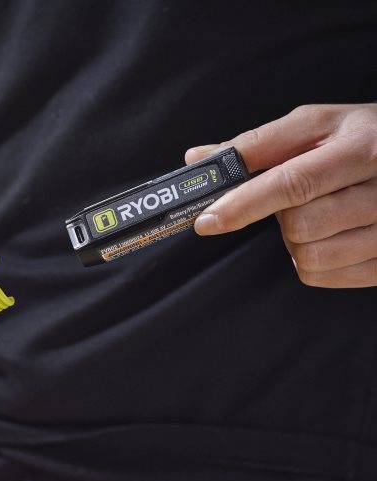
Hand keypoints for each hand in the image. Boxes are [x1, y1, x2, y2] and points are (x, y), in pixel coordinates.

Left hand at [186, 104, 376, 287]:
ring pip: (310, 256)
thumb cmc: (364, 139)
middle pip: (299, 226)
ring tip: (319, 214)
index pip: (294, 183)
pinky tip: (330, 235)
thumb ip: (257, 144)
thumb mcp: (318, 125)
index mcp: (363, 147)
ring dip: (296, 241)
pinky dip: (312, 260)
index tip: (207, 219)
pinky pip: (323, 276)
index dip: (244, 204)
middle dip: (282, 217)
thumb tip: (199, 158)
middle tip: (300, 198)